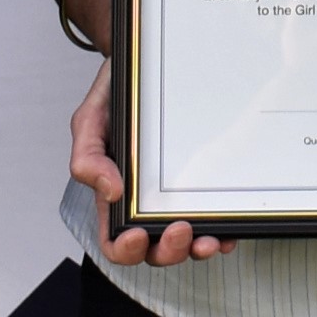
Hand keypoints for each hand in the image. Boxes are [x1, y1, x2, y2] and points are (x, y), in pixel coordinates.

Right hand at [66, 61, 228, 267]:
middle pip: (154, 250)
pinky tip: (229, 230)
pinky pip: (214, 219)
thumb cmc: (116, 96)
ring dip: (198, 249)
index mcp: (114, 195)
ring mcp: (176, 197)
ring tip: (209, 240)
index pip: (114, 240)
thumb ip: (88, 157)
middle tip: (180, 232)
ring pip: (187, 242)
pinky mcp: (202, 185)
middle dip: (167, 251)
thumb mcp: (90, 121)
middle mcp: (145, 203)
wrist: (147, 65)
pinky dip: (222, 232)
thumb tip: (110, 191)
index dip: (124, 249)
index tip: (136, 234)